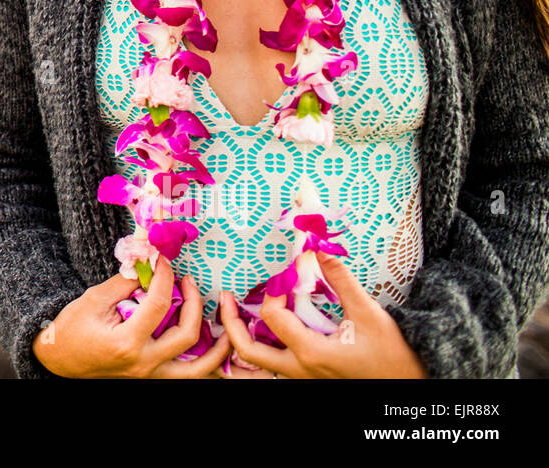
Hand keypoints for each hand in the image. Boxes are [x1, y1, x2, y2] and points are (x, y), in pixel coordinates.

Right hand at [32, 256, 232, 377]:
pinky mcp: (151, 378)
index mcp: (126, 343)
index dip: (166, 276)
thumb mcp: (94, 299)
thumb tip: (150, 263)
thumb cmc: (71, 328)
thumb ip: (126, 282)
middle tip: (189, 280)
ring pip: (197, 369)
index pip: (159, 304)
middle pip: (187, 334)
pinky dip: (203, 361)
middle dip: (195, 302)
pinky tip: (213, 345)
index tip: (165, 260)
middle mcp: (143, 363)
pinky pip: (186, 374)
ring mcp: (149, 376)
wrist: (58, 360)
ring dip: (218, 347)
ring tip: (227, 325)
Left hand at [216, 250, 427, 377]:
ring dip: (239, 342)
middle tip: (225, 299)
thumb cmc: (392, 355)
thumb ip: (340, 280)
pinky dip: (256, 353)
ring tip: (234, 316)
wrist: (408, 386)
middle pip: (247, 351)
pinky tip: (258, 333)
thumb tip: (319, 247)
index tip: (286, 276)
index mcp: (311, 353)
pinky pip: (269, 370)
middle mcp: (298, 370)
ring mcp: (300, 378)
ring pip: (254, 367)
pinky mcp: (305, 379)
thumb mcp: (368, 314)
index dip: (275, 291)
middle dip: (230, 323)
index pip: (273, 317)